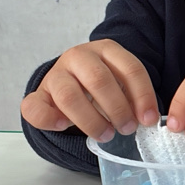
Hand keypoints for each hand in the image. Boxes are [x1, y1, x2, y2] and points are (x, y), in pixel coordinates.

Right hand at [21, 39, 158, 140]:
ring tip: (105, 135)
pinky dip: (49, 120)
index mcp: (106, 50)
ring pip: (69, 96)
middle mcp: (79, 56)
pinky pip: (35, 107)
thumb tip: (148, 119)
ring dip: (91, 121)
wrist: (69, 81)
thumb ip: (133, 97)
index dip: (143, 96)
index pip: (130, 69)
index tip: (149, 120)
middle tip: (126, 129)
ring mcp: (56, 74)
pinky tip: (63, 126)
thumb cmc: (100, 85)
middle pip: (99, 80)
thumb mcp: (121, 83)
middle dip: (117, 109)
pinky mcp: (38, 93)